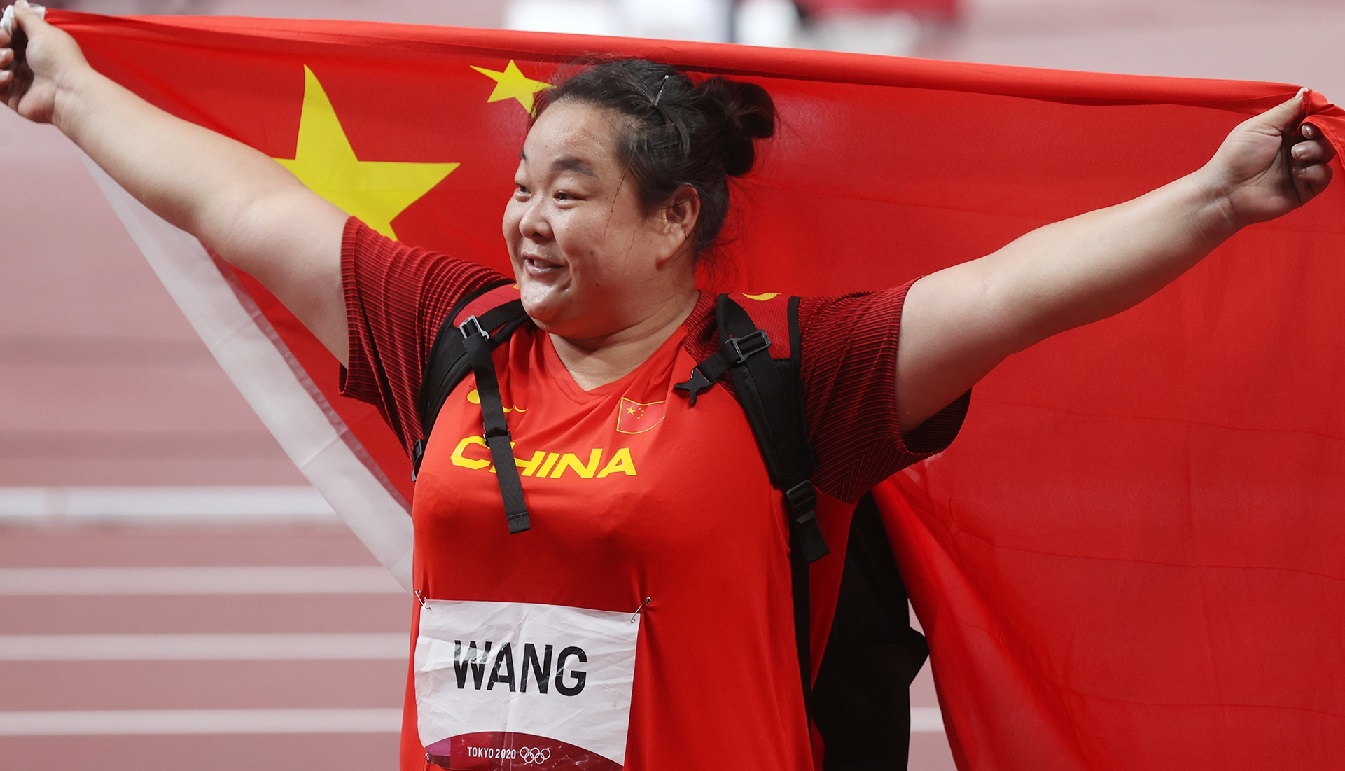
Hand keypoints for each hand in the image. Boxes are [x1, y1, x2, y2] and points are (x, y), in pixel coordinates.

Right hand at [0, 1, 87, 123]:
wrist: (67, 92)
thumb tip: (18, 4)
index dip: (3, 32)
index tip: (7, 32)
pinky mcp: (13, 97)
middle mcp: (26, 62)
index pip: (8, 35)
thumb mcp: (43, 31)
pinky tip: (9, 78)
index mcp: (34, 46)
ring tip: (9, 60)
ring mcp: (19, 80)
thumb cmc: (59, 59)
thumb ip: (27, 18)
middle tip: (8, 46)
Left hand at [1203, 89, 1335, 227]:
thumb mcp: (1260, 126)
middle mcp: (1295, 148)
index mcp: (1284, 132)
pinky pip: (1324, 175)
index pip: (1312, 118)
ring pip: (1327, 152)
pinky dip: (1315, 171)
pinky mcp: (1304, 188)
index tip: (1313, 115)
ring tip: (1295, 154)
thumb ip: (1287, 109)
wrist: (1227, 191)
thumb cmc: (1236, 156)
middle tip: (1304, 133)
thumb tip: (1307, 92)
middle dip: (1319, 131)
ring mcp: (1300, 168)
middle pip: (1324, 134)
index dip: (1317, 115)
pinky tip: (1298, 173)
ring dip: (1316, 150)